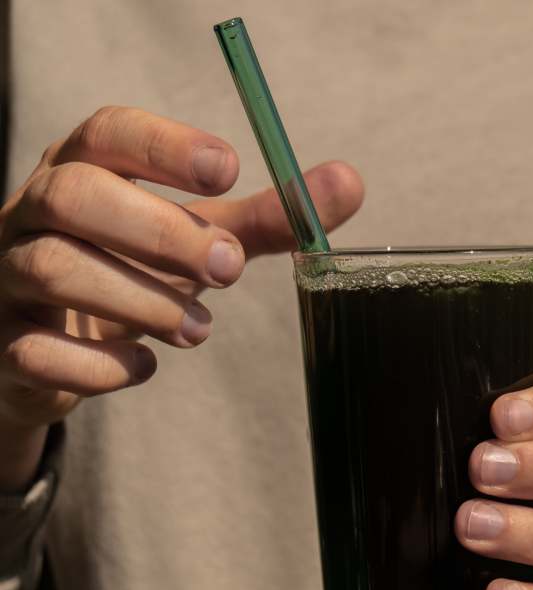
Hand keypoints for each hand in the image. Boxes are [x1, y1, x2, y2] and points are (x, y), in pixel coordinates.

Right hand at [0, 106, 363, 489]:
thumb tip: (349, 182)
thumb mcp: (197, 236)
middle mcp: (31, 213)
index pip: (108, 132)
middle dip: (160, 231)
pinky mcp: (4, 346)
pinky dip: (98, 364)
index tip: (230, 168)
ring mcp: (7, 278)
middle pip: (73, 195)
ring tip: (200, 330)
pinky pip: (36, 351)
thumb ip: (267, 216)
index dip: (165, 145)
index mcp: (82, 169)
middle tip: (230, 269)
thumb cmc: (130, 267)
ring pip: (53, 269)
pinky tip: (144, 365)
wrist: (48, 346)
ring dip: (142, 300)